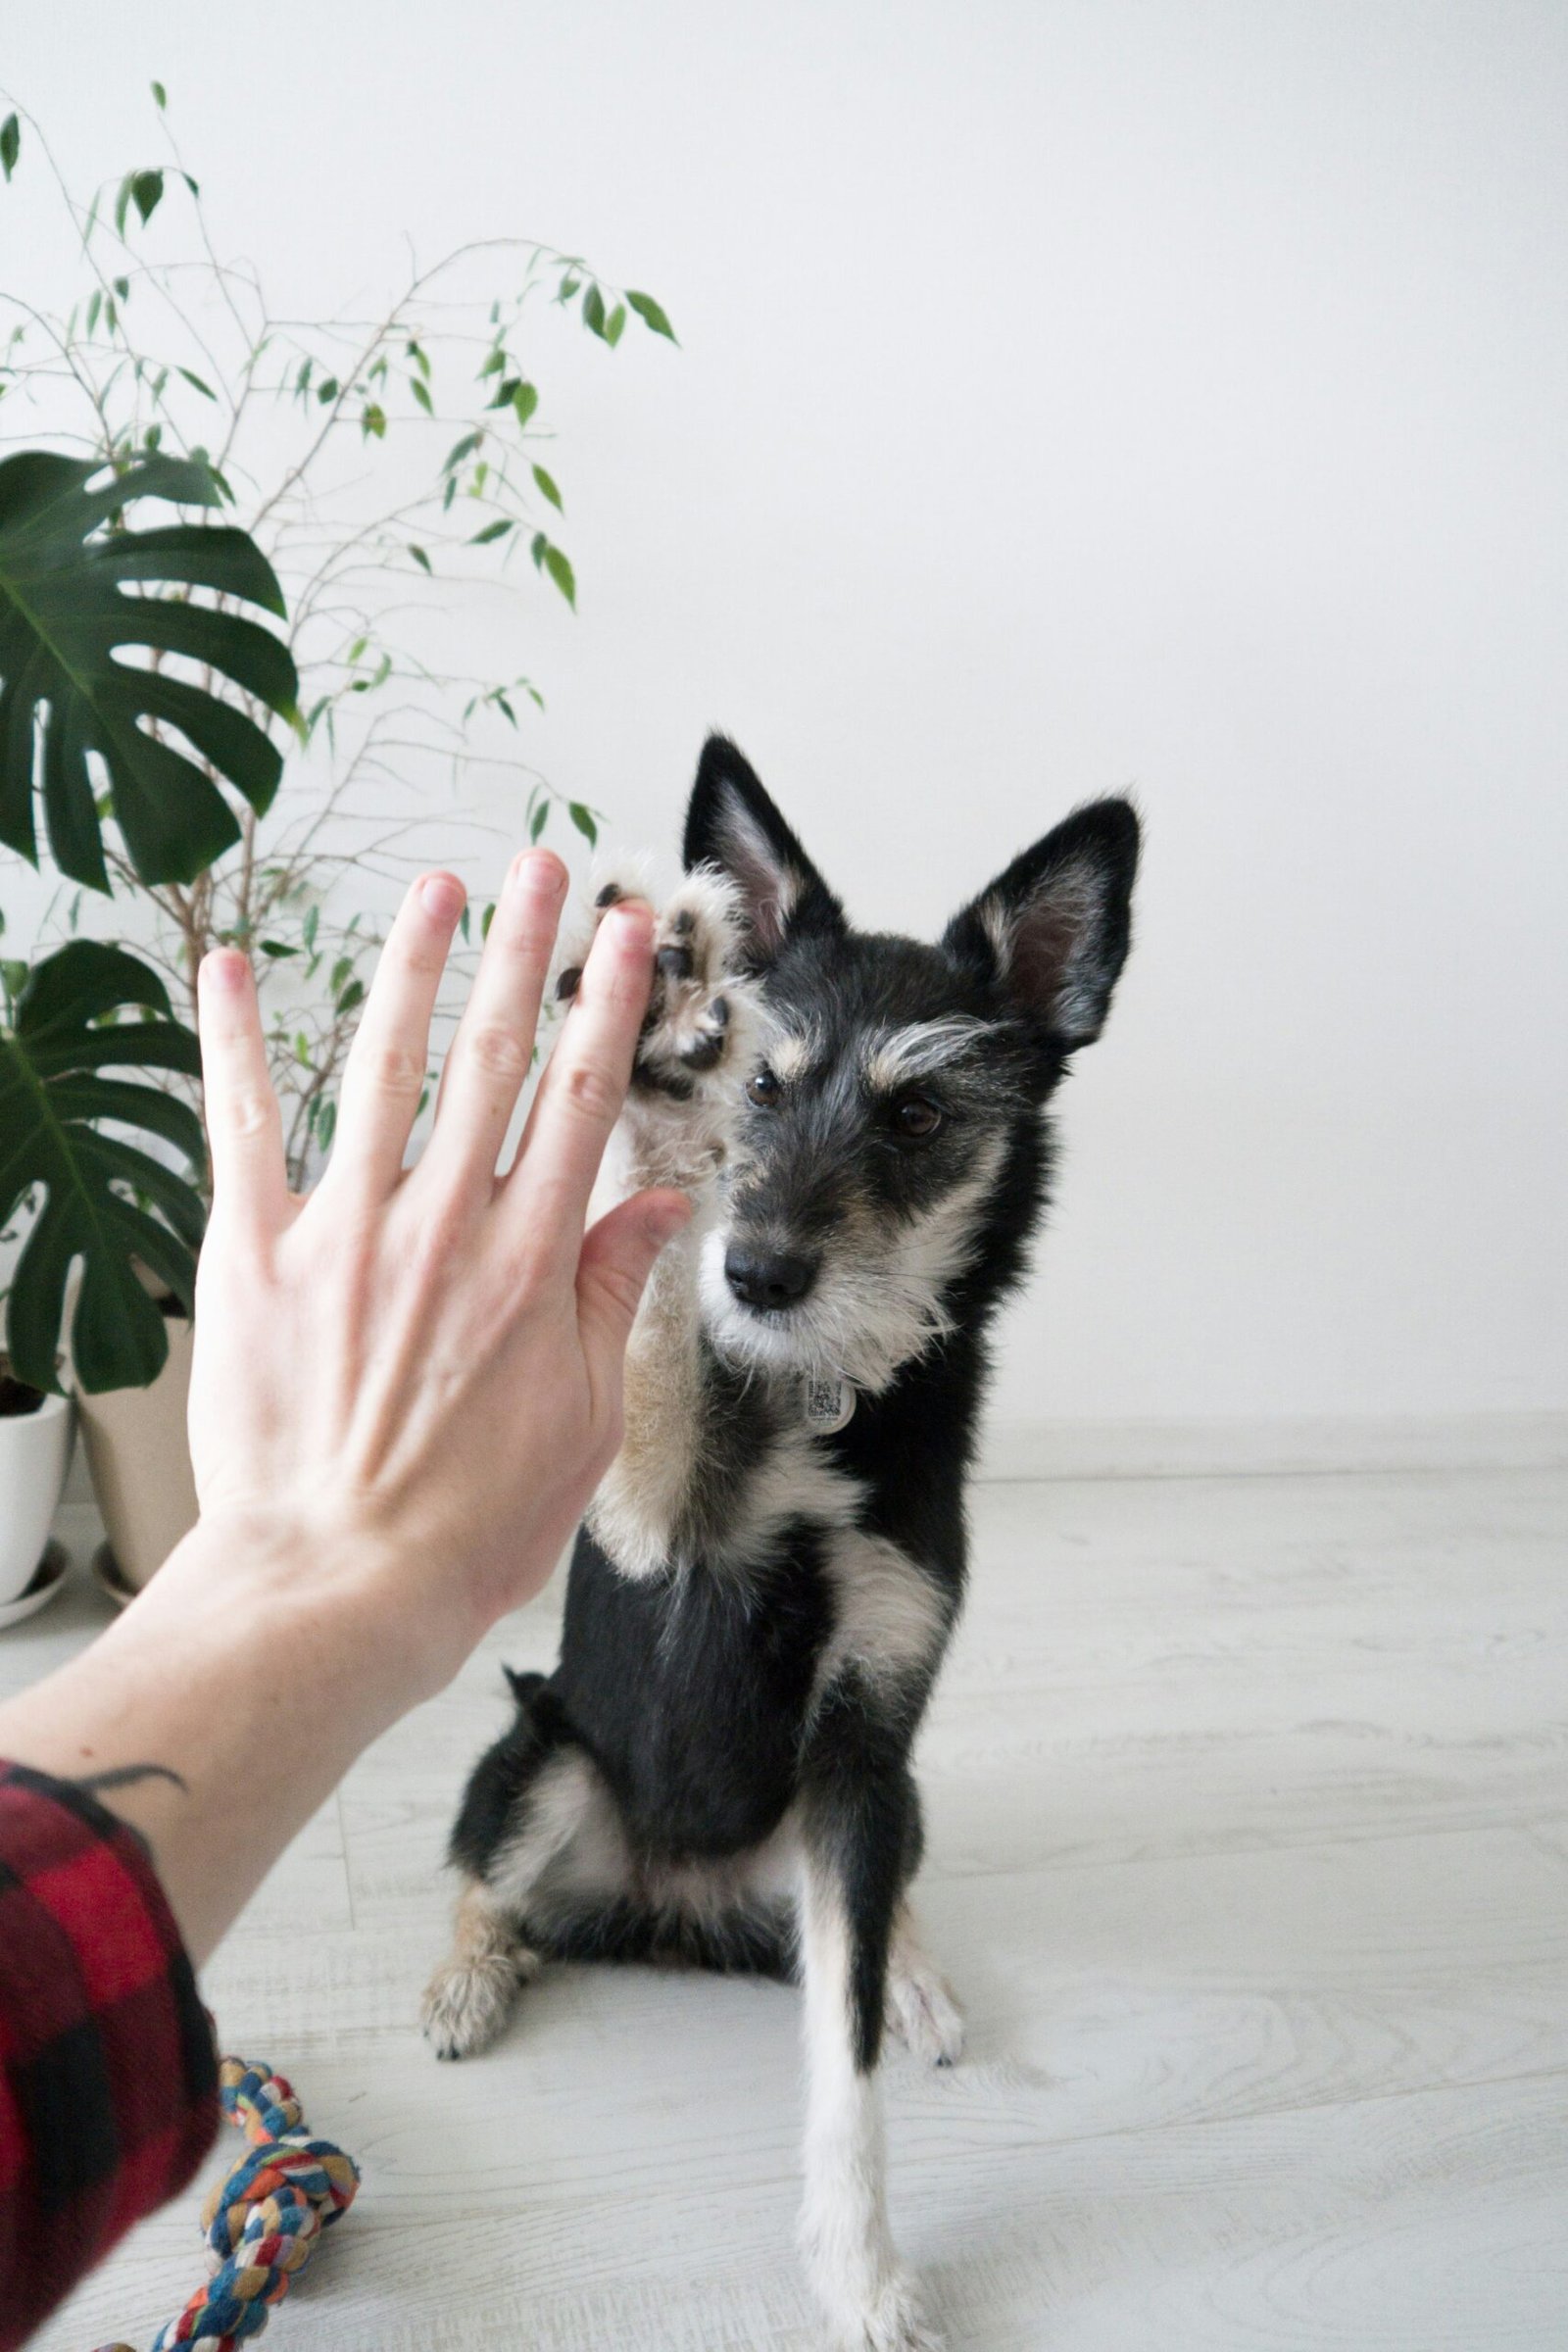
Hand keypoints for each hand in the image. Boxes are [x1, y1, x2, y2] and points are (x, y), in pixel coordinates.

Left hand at [187, 849, 687, 1684]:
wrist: (338, 1586)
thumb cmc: (466, 1526)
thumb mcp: (587, 1420)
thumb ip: (618, 1297)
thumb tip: (661, 1206)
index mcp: (533, 1263)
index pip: (580, 1098)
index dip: (606, 1003)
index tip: (624, 932)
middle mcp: (445, 1225)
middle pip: (493, 1055)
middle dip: (524, 948)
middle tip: (542, 865)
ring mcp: (345, 1232)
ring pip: (384, 1066)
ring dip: (413, 965)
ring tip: (437, 886)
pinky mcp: (255, 1258)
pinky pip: (242, 1129)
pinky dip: (233, 1043)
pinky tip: (228, 969)